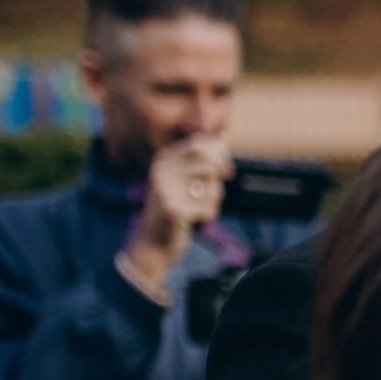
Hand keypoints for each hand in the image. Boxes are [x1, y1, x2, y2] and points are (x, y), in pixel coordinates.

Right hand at [125, 133, 233, 288]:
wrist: (153, 244)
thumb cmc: (176, 208)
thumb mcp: (184, 179)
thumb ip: (201, 160)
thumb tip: (223, 135)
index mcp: (163, 160)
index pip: (199, 143)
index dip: (220, 152)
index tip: (226, 169)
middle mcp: (162, 172)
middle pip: (207, 160)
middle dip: (222, 169)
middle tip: (227, 177)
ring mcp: (166, 191)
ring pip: (212, 185)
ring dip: (216, 196)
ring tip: (203, 205)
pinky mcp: (174, 211)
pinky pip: (209, 208)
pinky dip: (210, 214)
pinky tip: (196, 220)